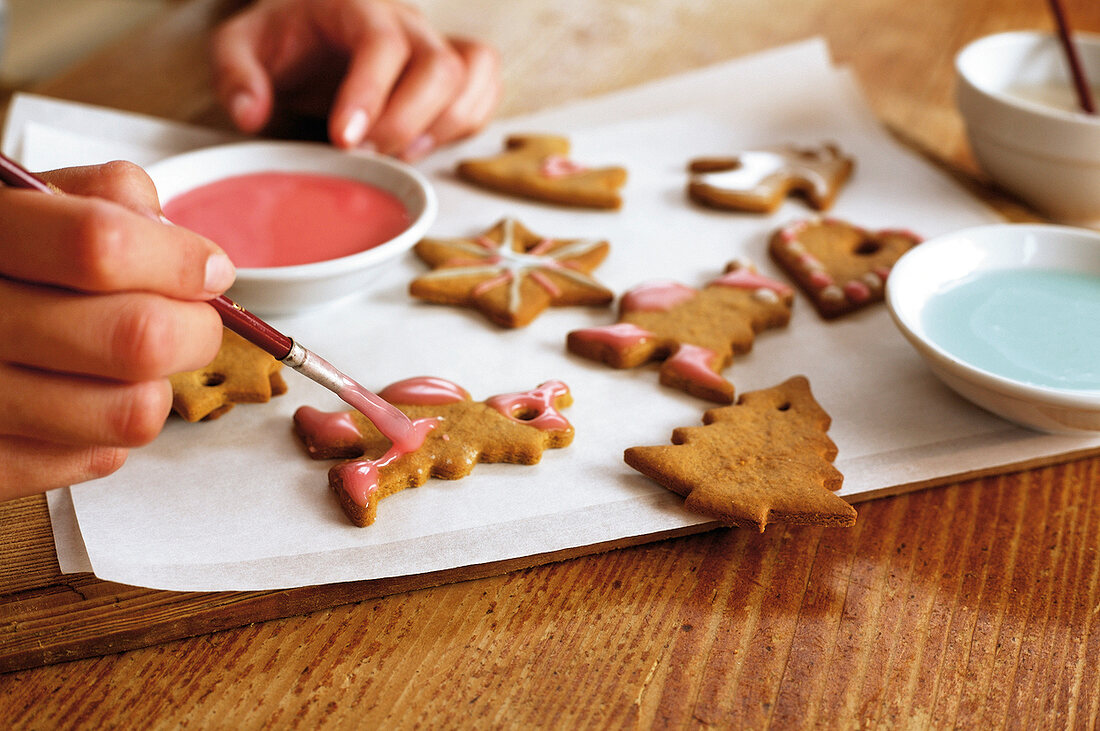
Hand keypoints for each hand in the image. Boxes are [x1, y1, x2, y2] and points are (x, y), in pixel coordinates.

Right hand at [0, 162, 234, 497]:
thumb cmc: (3, 262)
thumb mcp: (30, 202)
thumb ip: (105, 200)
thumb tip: (186, 251)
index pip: (102, 246)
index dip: (179, 261)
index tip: (209, 270)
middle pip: (139, 340)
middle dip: (194, 331)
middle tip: (188, 322)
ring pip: (132, 413)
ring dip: (157, 388)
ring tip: (132, 367)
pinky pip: (98, 459)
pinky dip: (112, 432)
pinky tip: (86, 397)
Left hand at [210, 0, 500, 159]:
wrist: (312, 27)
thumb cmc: (284, 39)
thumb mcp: (239, 45)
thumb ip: (236, 74)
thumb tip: (250, 115)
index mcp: (356, 5)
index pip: (381, 44)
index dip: (370, 94)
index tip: (345, 140)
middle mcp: (406, 21)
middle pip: (439, 65)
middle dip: (407, 122)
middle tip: (370, 155)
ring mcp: (436, 42)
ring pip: (471, 77)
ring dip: (442, 127)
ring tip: (399, 153)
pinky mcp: (455, 68)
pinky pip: (485, 90)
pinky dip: (465, 123)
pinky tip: (424, 143)